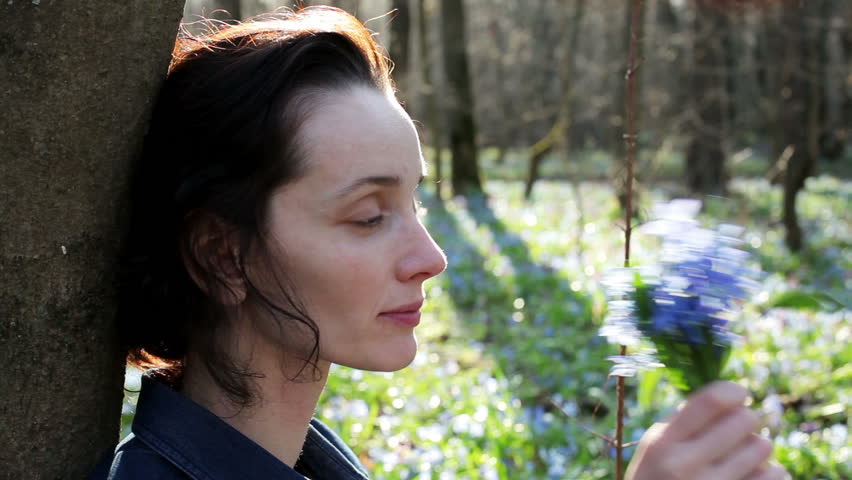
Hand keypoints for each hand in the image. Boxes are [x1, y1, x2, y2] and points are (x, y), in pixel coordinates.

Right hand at [626, 381, 788, 479]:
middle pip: (744, 419)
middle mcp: (685, 465)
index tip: (740, 395)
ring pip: (763, 446)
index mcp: (664, 443)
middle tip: (740, 428)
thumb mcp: (656, 446)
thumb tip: (731, 396)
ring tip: (745, 454)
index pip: (711, 400)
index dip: (734, 391)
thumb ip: (683, 421)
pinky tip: (756, 472)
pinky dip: (771, 471)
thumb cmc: (658, 477)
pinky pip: (775, 475)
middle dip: (746, 420)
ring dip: (759, 446)